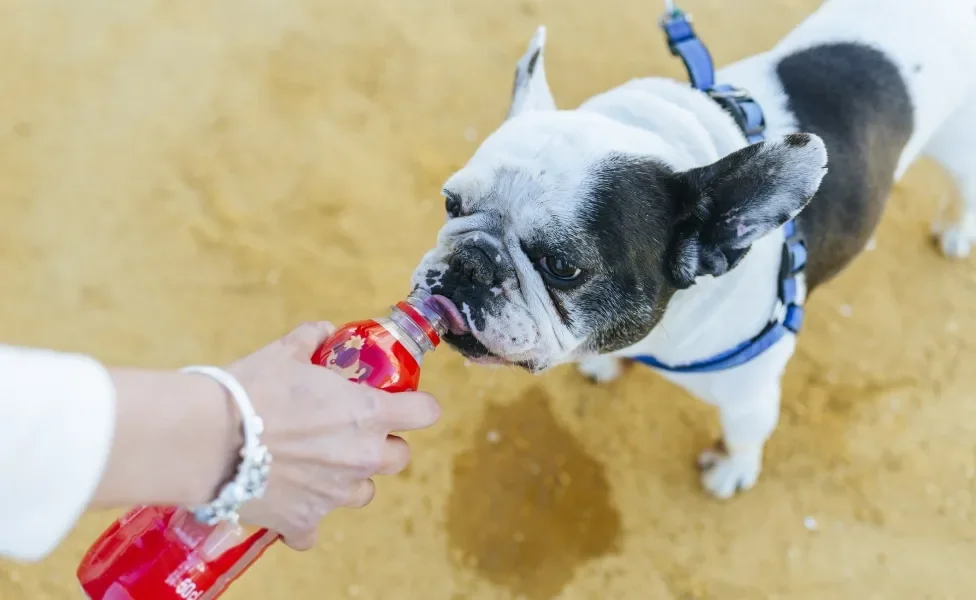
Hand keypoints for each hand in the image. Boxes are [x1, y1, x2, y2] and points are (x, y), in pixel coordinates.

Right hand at [227, 322, 440, 549]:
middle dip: (383, 446)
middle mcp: (361, 456)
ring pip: (364, 493)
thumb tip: (322, 331)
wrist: (207, 439)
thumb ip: (310, 340)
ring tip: (318, 467)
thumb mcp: (284, 352)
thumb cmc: (252, 389)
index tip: (406, 404)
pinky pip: (313, 531)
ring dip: (350, 481)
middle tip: (354, 434)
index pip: (425, 412)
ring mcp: (335, 494)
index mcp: (368, 412)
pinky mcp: (303, 521)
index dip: (418, 407)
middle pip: (399, 458)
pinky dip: (304, 520)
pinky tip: (287, 503)